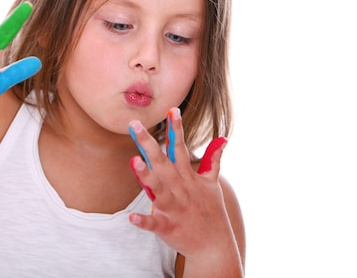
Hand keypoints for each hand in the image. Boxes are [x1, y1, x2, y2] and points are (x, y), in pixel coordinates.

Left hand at [128, 108, 232, 257]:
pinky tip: (133, 218)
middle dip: (148, 143)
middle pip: (162, 162)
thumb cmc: (211, 212)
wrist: (215, 247)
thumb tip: (223, 139)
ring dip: (145, 176)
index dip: (176, 129)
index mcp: (188, 177)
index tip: (171, 109)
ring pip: (157, 189)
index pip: (180, 148)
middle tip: (133, 124)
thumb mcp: (213, 184)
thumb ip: (214, 160)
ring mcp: (174, 208)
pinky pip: (154, 223)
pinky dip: (144, 221)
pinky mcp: (167, 227)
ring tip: (132, 162)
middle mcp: (180, 189)